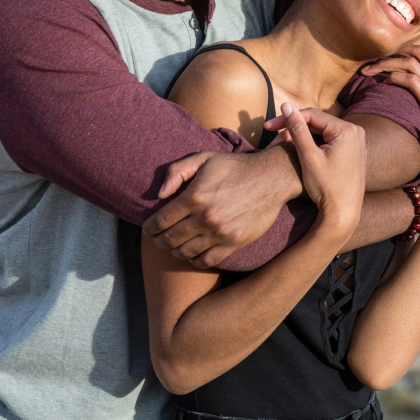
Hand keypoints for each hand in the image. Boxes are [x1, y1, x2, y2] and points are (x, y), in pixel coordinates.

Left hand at [142, 149, 299, 268]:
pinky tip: (192, 254)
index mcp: (194, 196)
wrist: (271, 178)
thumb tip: (159, 195)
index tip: (148, 230)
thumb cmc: (235, 167)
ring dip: (175, 252)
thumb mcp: (203, 158)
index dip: (150, 228)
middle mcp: (205, 217)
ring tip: (174, 247)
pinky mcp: (234, 243)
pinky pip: (207, 260)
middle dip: (160, 241)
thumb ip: (177, 172)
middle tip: (158, 240)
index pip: (161, 220)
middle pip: (171, 239)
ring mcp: (220, 232)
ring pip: (186, 252)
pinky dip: (195, 260)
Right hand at [276, 102, 365, 235]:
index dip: (287, 119)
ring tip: (284, 144)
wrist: (343, 213)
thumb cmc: (326, 187)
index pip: (311, 115)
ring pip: (324, 132)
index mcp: (347, 129)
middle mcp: (357, 131)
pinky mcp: (355, 153)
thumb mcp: (308, 156)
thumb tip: (285, 105)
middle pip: (319, 123)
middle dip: (296, 128)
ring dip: (305, 136)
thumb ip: (297, 129)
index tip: (268, 127)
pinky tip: (302, 151)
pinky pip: (332, 141)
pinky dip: (317, 144)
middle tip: (274, 136)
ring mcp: (358, 142)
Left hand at [361, 45, 419, 179]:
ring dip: (387, 63)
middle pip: (418, 51)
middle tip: (372, 64)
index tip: (384, 66)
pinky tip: (383, 84)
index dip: (402, 56)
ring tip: (368, 72)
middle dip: (393, 53)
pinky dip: (394, 77)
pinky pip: (411, 79)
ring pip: (411, 61)